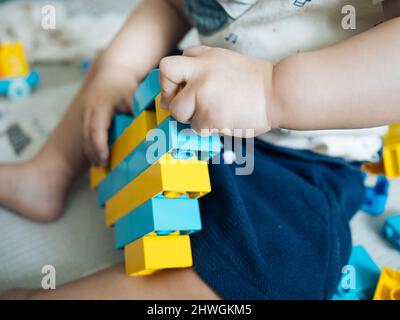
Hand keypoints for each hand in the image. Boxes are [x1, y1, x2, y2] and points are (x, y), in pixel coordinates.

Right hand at [80, 56, 138, 166]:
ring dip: (91, 152)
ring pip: (85, 137)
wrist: (111, 72)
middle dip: (94, 153)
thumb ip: (140, 113)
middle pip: (88, 136)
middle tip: (104, 167)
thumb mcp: (135, 97)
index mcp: (101, 105)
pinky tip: (99, 157)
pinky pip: (86, 134)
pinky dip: (91, 146)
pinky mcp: (84, 116)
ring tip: (101, 166)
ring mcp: (84, 113)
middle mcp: (89, 109)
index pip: (97, 128)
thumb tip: (152, 132)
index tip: (104, 158)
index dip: (99, 145)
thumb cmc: (125, 86)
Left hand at [159, 46, 277, 136]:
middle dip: (169, 95)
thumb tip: (174, 93)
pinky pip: (196, 128)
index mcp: (205, 57)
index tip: (177, 91)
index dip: (170, 80)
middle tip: (182, 107)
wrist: (279, 93)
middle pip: (166, 76)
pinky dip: (208, 128)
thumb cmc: (254, 82)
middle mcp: (201, 71)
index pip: (170, 64)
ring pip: (179, 112)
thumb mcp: (226, 61)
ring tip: (215, 114)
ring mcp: (203, 93)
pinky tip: (225, 121)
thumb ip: (201, 67)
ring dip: (193, 117)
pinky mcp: (209, 115)